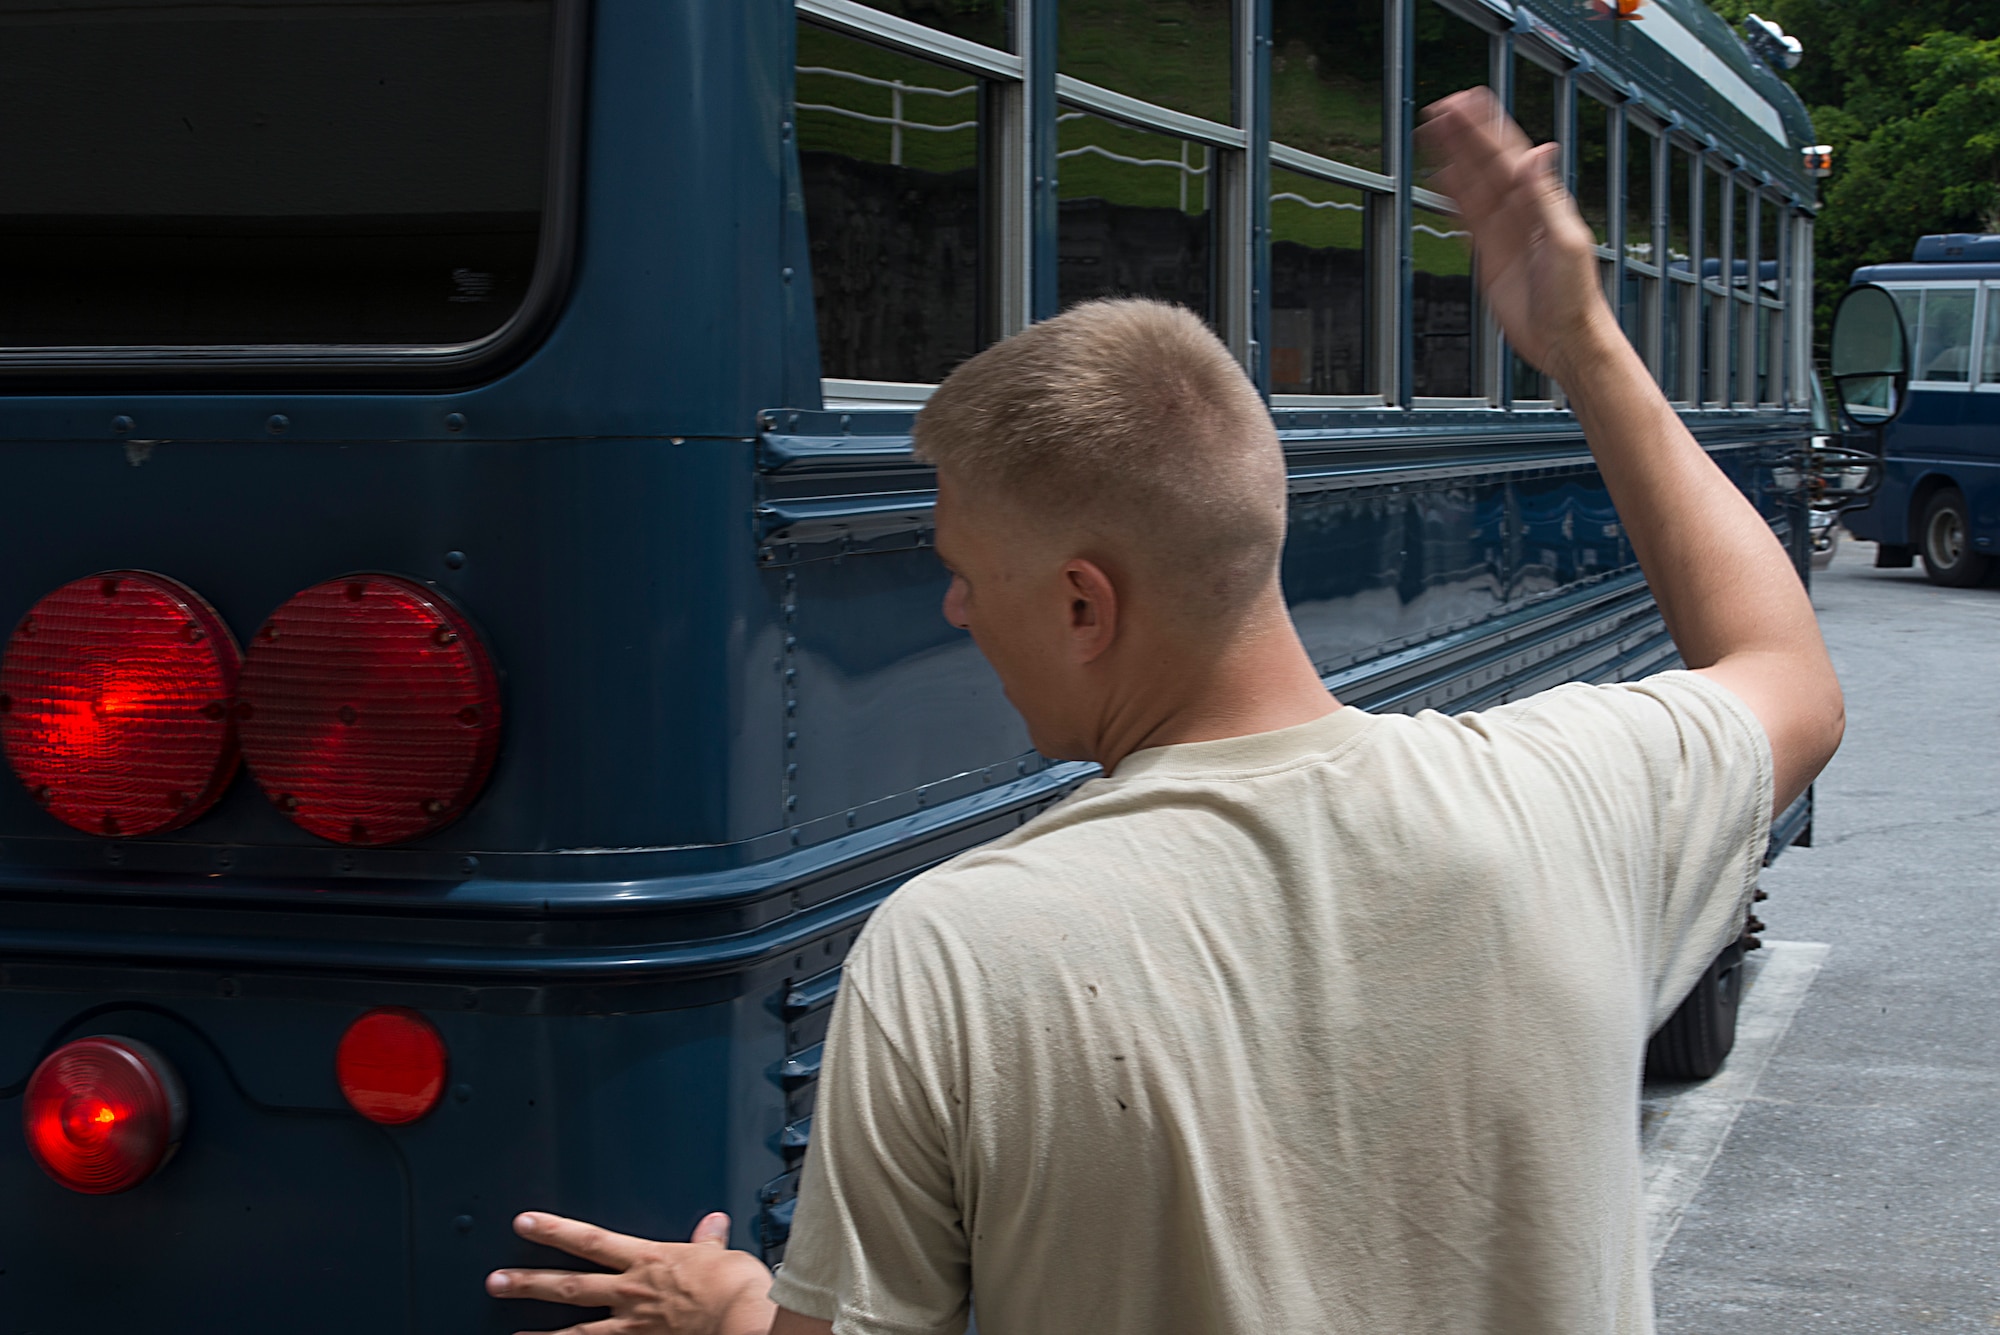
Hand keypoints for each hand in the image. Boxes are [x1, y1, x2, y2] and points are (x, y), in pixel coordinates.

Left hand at [486, 1210, 777, 1334]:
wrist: (742, 1318)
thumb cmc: (734, 1287)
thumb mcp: (719, 1254)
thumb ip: (708, 1242)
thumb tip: (712, 1224)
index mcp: (648, 1260)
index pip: (589, 1240)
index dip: (554, 1230)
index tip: (525, 1224)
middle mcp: (631, 1292)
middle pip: (569, 1285)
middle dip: (529, 1283)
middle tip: (495, 1282)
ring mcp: (633, 1325)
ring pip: (577, 1329)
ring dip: (541, 1332)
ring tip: (513, 1334)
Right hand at [1416, 87, 1620, 386]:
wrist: (1566, 339)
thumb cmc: (1576, 296)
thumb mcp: (1565, 242)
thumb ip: (1546, 197)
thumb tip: (1538, 152)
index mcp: (1542, 202)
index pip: (1509, 153)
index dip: (1485, 127)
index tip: (1466, 102)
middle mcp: (1523, 210)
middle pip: (1486, 162)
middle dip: (1465, 135)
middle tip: (1441, 107)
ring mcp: (1506, 230)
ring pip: (1474, 184)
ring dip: (1455, 157)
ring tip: (1435, 132)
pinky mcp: (1491, 254)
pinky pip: (1467, 216)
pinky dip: (1454, 195)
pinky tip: (1442, 178)